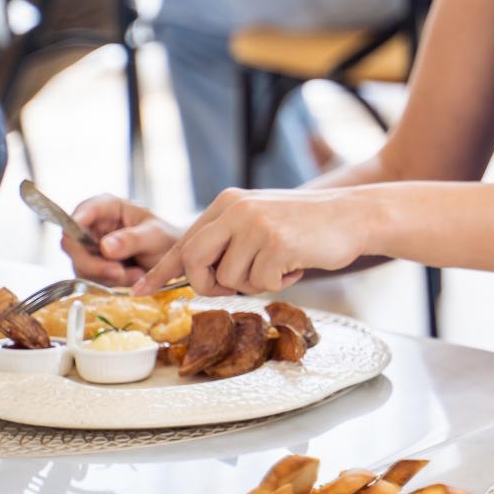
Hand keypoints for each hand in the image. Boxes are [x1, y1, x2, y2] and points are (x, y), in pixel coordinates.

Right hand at [65, 194, 179, 285]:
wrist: (174, 261)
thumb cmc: (166, 240)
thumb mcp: (155, 236)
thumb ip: (132, 239)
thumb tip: (105, 246)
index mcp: (109, 208)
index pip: (84, 210)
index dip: (76, 222)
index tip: (79, 238)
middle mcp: (95, 226)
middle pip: (73, 244)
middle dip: (94, 263)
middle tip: (119, 272)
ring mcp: (91, 248)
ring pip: (81, 266)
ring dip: (107, 277)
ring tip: (137, 274)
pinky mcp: (92, 267)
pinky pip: (90, 280)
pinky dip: (110, 284)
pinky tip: (132, 279)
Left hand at [135, 187, 372, 295]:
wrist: (353, 215)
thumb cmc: (307, 224)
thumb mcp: (259, 220)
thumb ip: (229, 239)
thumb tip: (197, 274)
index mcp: (227, 203)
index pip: (184, 241)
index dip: (161, 271)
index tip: (140, 290)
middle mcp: (236, 210)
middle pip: (195, 262)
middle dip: (208, 284)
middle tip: (233, 286)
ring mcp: (255, 225)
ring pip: (230, 280)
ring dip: (256, 282)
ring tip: (282, 262)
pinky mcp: (275, 244)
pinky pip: (261, 284)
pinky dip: (280, 282)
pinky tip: (296, 263)